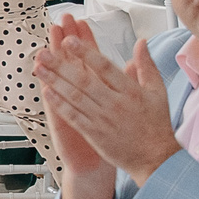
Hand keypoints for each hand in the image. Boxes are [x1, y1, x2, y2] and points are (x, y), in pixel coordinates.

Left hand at [33, 19, 180, 187]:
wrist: (155, 158)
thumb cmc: (155, 125)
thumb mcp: (158, 91)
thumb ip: (146, 65)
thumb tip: (141, 43)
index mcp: (130, 91)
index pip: (105, 66)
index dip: (86, 52)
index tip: (70, 40)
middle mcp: (114, 103)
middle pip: (84, 80)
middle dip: (62, 65)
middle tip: (45, 52)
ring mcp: (102, 119)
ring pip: (75, 97)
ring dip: (55, 81)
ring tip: (40, 68)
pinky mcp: (94, 133)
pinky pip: (73, 117)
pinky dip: (60, 105)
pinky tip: (47, 93)